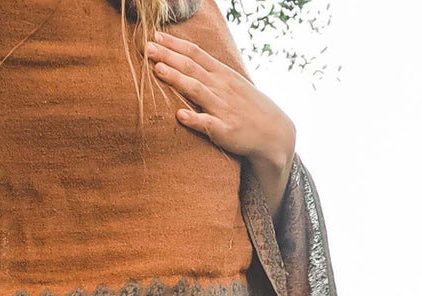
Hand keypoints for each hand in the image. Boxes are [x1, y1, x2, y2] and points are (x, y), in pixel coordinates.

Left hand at [146, 31, 295, 214]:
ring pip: (197, 90)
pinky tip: (180, 115)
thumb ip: (210, 74)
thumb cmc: (248, 108)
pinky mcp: (225, 131)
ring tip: (157, 69)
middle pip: (192, 67)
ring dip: (177, 79)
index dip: (174, 44)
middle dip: (168, 56)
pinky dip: (194, 119)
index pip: (195, 53)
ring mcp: (223, 108)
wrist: (275, 133)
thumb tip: (187, 62)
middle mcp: (221, 88)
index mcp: (222, 74)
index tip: (155, 35)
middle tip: (146, 47)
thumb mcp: (232, 84)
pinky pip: (207, 124)